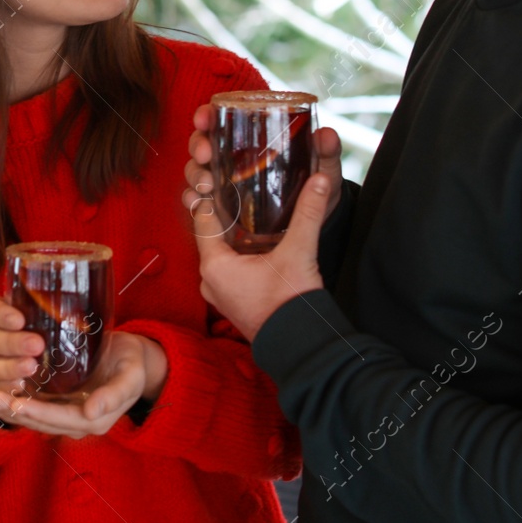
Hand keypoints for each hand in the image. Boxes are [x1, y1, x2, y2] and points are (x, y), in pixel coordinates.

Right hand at [0, 292, 44, 413]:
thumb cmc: (12, 324)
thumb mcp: (16, 308)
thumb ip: (33, 303)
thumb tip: (72, 300)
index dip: (0, 314)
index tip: (20, 319)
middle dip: (11, 343)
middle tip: (36, 344)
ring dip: (10, 368)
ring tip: (32, 367)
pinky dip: (4, 390)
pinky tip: (21, 388)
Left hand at [0, 331, 164, 437]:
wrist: (133, 359)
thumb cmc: (132, 364)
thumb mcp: (130, 375)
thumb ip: (115, 395)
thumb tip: (93, 413)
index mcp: (96, 419)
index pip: (60, 419)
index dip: (37, 413)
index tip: (14, 404)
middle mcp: (79, 421)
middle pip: (42, 422)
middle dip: (14, 412)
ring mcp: (68, 413)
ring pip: (35, 416)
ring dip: (10, 409)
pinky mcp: (61, 401)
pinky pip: (36, 405)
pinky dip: (18, 400)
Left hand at [181, 158, 334, 341]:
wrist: (301, 347)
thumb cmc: (292, 304)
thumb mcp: (299, 252)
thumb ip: (307, 213)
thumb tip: (319, 180)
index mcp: (214, 265)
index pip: (203, 219)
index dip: (209, 196)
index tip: (217, 175)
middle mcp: (209, 280)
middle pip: (210, 235)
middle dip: (222, 212)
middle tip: (233, 185)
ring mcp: (220, 293)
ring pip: (219, 252)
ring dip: (230, 233)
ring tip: (245, 207)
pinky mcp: (233, 301)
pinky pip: (227, 268)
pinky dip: (236, 251)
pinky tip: (253, 239)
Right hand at [184, 105, 346, 242]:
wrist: (316, 220)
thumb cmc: (316, 184)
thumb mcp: (324, 167)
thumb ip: (327, 151)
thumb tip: (325, 135)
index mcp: (253, 138)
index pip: (221, 118)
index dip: (206, 115)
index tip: (204, 119)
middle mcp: (233, 157)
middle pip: (202, 143)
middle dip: (198, 145)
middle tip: (206, 155)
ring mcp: (225, 182)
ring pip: (196, 170)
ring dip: (195, 174)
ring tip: (206, 186)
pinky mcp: (222, 207)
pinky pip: (197, 201)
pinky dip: (191, 200)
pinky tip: (196, 203)